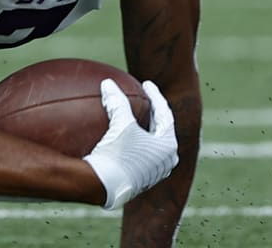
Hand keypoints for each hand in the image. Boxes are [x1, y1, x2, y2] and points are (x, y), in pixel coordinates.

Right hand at [82, 79, 178, 209]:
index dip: (155, 96)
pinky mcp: (140, 180)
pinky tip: (121, 137)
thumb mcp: (121, 124)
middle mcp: (165, 161)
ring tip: (135, 117)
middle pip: (161, 129)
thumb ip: (117, 101)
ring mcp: (153, 172)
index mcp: (168, 146)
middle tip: (145, 99)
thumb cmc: (117, 154)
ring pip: (151, 144)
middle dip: (153, 113)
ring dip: (144, 128)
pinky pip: (141, 154)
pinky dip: (134, 142)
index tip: (146, 83)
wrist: (103, 187)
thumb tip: (108, 83)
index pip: (164, 114)